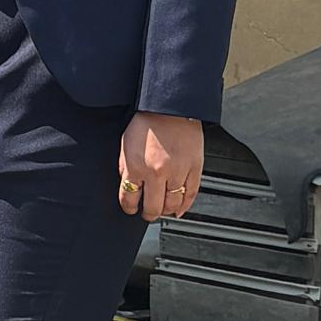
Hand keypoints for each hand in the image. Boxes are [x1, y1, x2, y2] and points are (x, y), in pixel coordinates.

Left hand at [119, 109, 204, 224]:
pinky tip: (180, 209)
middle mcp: (157, 172)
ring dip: (166, 211)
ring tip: (163, 210)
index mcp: (136, 166)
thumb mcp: (125, 145)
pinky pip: (191, 194)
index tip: (130, 209)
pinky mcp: (194, 168)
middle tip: (147, 214)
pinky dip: (185, 205)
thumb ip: (125, 168)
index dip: (128, 207)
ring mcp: (178, 172)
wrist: (170, 107)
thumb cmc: (147, 121)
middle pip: (152, 207)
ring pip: (173, 204)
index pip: (129, 198)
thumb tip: (127, 185)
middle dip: (148, 214)